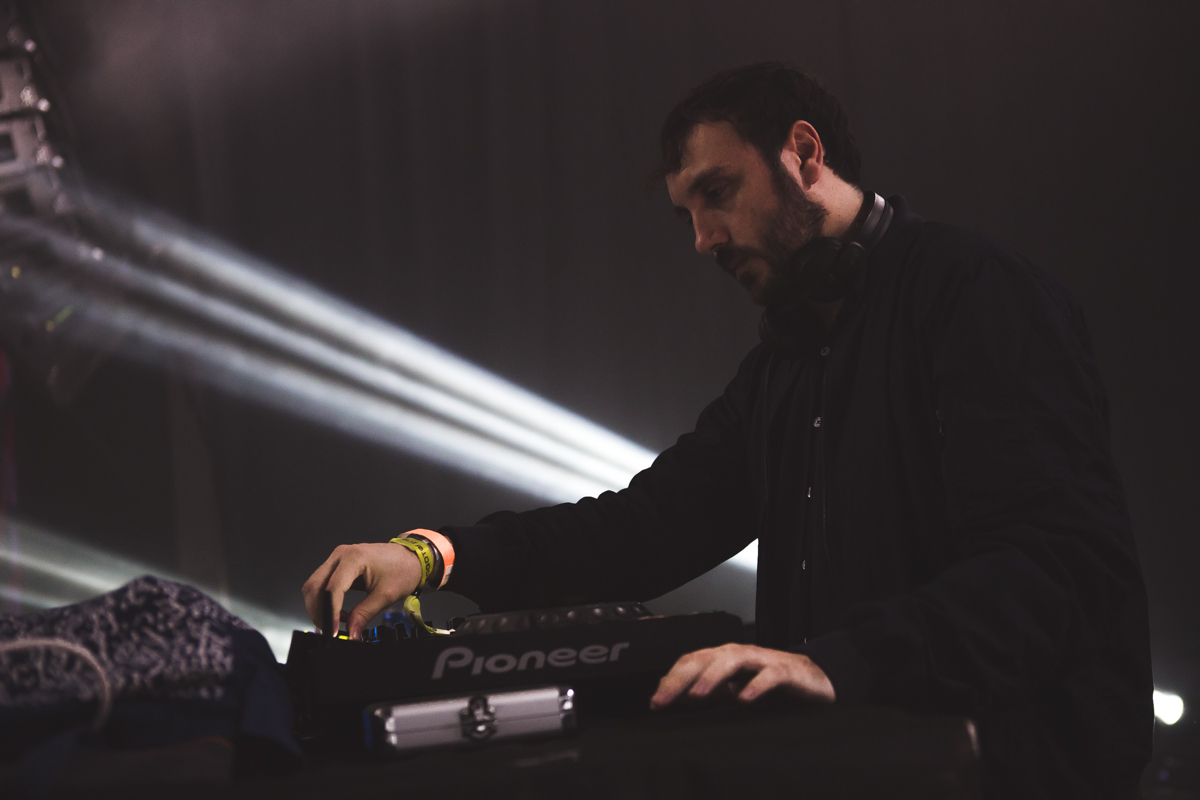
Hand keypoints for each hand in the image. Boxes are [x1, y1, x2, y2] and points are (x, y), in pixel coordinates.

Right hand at [301, 542, 422, 639]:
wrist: (411, 557)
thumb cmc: (403, 569)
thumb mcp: (385, 595)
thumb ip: (364, 614)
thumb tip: (351, 633)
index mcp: (354, 558)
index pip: (333, 588)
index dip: (330, 612)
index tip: (332, 631)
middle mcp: (341, 555)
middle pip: (314, 586)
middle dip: (318, 611)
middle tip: (329, 630)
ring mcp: (337, 559)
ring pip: (314, 586)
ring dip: (320, 607)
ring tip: (336, 622)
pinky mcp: (338, 565)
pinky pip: (322, 584)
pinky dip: (325, 601)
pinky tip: (339, 613)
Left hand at [650, 643, 835, 708]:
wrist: (814, 680)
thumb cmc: (771, 684)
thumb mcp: (733, 689)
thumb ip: (707, 690)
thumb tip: (674, 695)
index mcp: (723, 658)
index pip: (690, 662)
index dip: (670, 680)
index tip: (655, 703)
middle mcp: (739, 654)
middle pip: (705, 658)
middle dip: (681, 678)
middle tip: (663, 701)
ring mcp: (762, 660)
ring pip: (732, 660)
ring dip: (712, 677)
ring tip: (696, 696)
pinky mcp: (786, 671)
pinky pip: (769, 675)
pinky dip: (755, 686)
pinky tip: (744, 700)